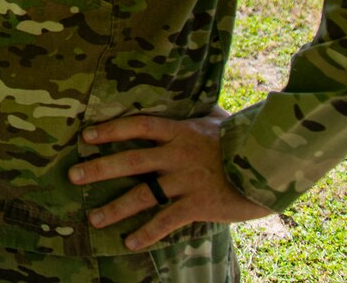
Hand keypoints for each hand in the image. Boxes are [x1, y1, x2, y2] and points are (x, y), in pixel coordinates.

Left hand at [73, 106, 272, 249]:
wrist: (274, 165)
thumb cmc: (246, 141)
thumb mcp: (221, 122)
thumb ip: (204, 116)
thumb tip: (201, 103)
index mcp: (181, 131)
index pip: (138, 125)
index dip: (111, 130)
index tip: (86, 136)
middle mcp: (178, 154)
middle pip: (130, 160)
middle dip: (99, 168)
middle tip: (72, 176)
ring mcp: (187, 180)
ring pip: (143, 194)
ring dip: (116, 208)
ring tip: (94, 219)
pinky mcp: (199, 204)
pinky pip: (167, 220)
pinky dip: (147, 233)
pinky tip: (130, 242)